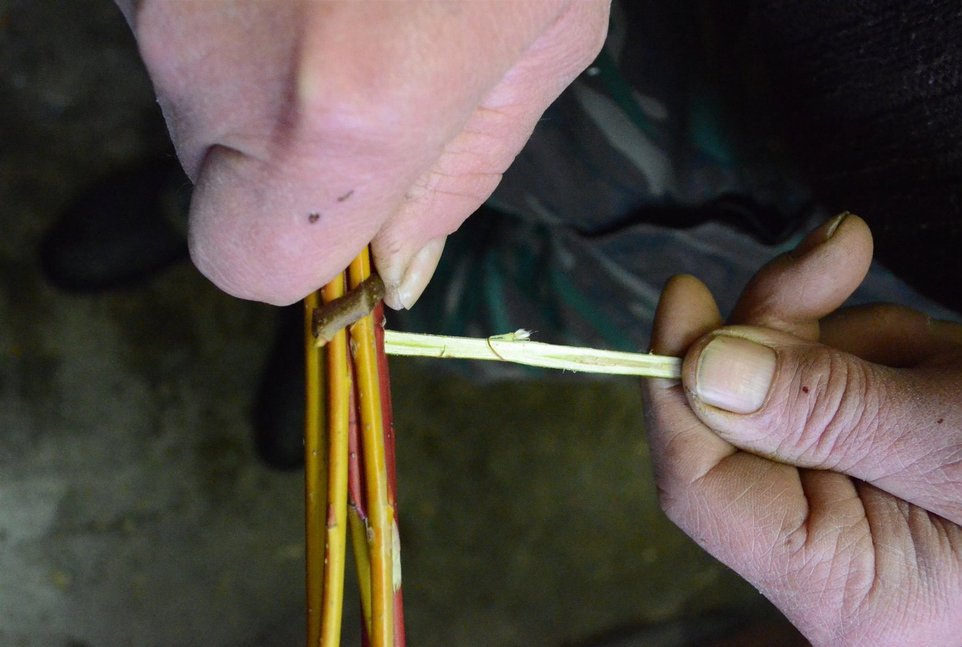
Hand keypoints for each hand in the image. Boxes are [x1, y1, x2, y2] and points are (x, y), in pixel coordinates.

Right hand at [121, 0, 608, 305]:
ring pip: (194, 84)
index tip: (355, 210)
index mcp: (339, 111)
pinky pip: (186, 9)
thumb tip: (391, 271)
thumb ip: (456, 177)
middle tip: (372, 58)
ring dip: (267, 61)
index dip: (301, 249)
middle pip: (214, 173)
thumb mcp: (540, 42)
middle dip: (291, 149)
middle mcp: (210, 50)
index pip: (247, 264)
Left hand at [643, 214, 961, 644]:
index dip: (676, 391)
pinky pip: (847, 375)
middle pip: (741, 415)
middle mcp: (840, 549)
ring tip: (956, 353)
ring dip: (862, 337)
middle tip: (838, 255)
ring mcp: (864, 497)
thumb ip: (828, 412)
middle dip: (789, 329)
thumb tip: (702, 369)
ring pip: (794, 381)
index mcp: (844, 584)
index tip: (685, 297)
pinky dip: (891, 344)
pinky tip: (956, 357)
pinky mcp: (890, 454)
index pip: (701, 490)